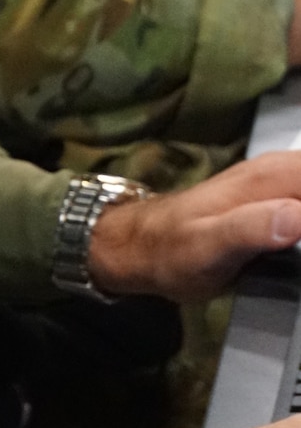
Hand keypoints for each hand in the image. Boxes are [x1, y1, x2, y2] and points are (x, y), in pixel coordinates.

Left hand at [88, 150, 300, 303]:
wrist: (142, 247)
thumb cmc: (171, 249)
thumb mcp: (208, 246)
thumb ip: (253, 229)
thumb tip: (298, 217)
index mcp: (271, 178)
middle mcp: (280, 171)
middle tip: (300, 254)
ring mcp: (281, 183)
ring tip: (298, 255)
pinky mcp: (281, 199)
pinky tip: (298, 229)